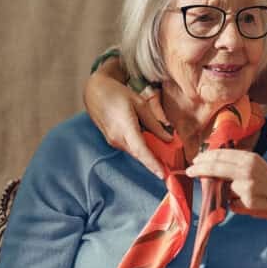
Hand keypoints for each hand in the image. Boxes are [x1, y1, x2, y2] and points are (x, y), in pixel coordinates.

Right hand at [84, 61, 171, 177]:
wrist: (95, 92)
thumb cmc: (118, 94)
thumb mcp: (140, 104)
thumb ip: (154, 124)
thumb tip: (168, 139)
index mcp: (125, 127)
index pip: (141, 150)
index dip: (152, 164)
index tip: (162, 175)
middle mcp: (117, 138)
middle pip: (140, 155)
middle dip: (155, 162)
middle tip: (171, 167)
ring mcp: (113, 142)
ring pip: (135, 152)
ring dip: (148, 154)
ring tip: (163, 153)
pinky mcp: (112, 141)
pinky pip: (130, 148)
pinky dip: (141, 148)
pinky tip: (149, 143)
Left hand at [185, 149, 266, 239]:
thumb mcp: (262, 169)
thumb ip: (242, 167)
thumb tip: (219, 170)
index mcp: (251, 158)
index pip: (222, 154)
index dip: (206, 157)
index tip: (196, 160)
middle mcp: (247, 170)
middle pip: (215, 166)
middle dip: (200, 169)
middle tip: (190, 170)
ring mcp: (245, 187)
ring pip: (223, 188)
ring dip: (222, 192)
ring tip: (231, 193)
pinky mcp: (247, 202)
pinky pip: (231, 204)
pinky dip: (235, 206)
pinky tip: (248, 207)